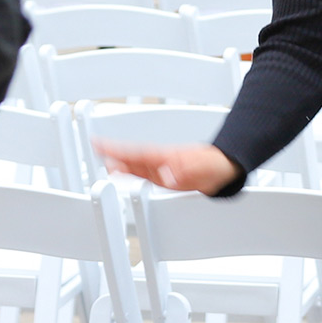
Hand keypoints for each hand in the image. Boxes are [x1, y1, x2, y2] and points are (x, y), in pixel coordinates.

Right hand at [91, 140, 240, 194]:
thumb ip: (185, 172)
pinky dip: (131, 173)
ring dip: (119, 163)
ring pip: (136, 165)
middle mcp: (162, 161)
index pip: (137, 153)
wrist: (227, 167)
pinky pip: (144, 174)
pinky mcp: (167, 177)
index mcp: (167, 157)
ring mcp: (163, 168)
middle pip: (132, 157)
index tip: (102, 145)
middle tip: (94, 147)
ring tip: (103, 162)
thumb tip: (166, 177)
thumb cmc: (217, 166)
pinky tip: (124, 174)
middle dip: (113, 153)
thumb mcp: (204, 171)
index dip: (119, 150)